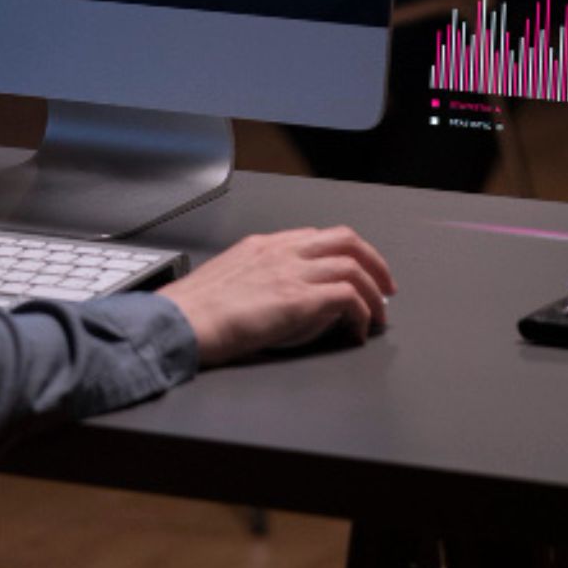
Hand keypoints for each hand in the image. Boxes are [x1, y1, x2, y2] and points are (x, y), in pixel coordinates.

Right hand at [157, 226, 395, 365]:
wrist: (182, 321)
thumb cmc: (195, 311)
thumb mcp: (229, 279)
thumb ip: (259, 277)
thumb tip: (279, 296)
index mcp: (265, 245)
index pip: (318, 236)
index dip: (345, 254)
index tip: (355, 272)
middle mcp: (283, 251)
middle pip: (346, 240)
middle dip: (373, 262)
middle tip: (385, 287)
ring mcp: (293, 272)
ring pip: (354, 266)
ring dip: (375, 293)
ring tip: (378, 315)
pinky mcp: (300, 299)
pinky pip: (350, 297)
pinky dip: (363, 313)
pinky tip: (358, 331)